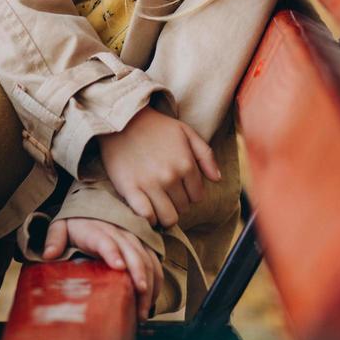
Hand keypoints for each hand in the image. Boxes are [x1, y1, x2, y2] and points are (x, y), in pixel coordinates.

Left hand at [43, 217, 161, 319]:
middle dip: (139, 277)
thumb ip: (54, 238)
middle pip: (133, 253)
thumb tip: (48, 255)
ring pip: (147, 259)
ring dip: (149, 285)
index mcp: (96, 229)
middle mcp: (118, 232)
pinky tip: (151, 300)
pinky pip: (154, 261)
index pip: (105, 241)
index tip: (119, 267)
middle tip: (138, 304)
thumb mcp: (61, 225)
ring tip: (143, 311)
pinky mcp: (141, 243)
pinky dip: (156, 280)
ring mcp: (132, 237)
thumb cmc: (75, 221)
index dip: (113, 253)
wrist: (92, 203)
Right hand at [96, 107, 220, 228]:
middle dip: (177, 202)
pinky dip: (149, 219)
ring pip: (168, 217)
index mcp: (186, 164)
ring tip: (158, 204)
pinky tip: (147, 210)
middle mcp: (170, 176)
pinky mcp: (130, 189)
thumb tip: (217, 179)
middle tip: (166, 192)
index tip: (180, 187)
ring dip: (165, 214)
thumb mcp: (186, 132)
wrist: (122, 121)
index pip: (197, 196)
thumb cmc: (156, 126)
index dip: (190, 193)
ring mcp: (150, 184)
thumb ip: (206, 155)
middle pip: (183, 208)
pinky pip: (146, 216)